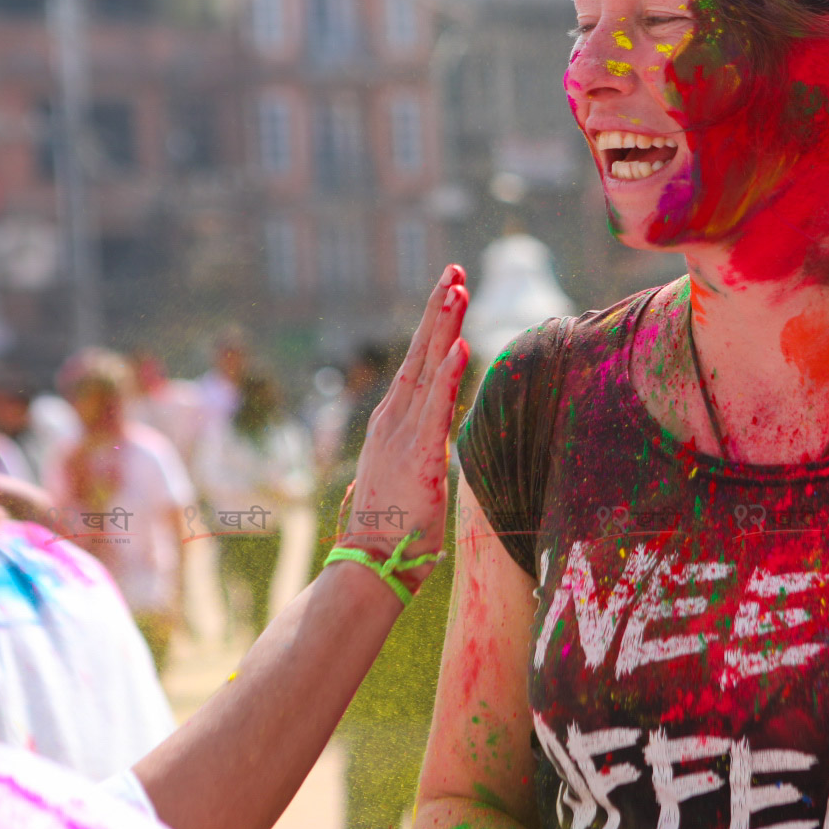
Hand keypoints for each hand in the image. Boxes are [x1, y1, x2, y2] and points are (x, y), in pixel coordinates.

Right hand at [341, 265, 469, 589]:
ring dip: (444, 327)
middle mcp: (396, 418)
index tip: (450, 289)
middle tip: (454, 270)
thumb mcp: (410, 474)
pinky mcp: (419, 454)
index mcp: (395, 421)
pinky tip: (459, 348)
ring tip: (457, 290)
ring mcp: (405, 433)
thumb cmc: (392, 524)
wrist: (369, 559)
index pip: (419, 362)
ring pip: (428, 369)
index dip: (435, 325)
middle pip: (421, 352)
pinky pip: (437, 408)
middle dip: (438, 310)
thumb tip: (431, 444)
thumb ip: (420, 450)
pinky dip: (448, 376)